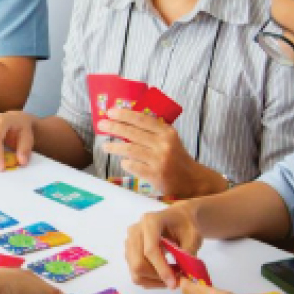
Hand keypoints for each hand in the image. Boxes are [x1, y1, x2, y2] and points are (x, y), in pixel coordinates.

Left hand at [102, 108, 223, 199]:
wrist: (192, 181)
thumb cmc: (177, 158)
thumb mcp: (170, 140)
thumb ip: (153, 132)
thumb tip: (126, 123)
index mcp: (167, 132)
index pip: (142, 119)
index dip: (124, 115)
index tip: (110, 112)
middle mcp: (163, 144)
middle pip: (133, 133)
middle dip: (114, 128)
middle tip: (101, 125)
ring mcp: (159, 160)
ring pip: (130, 150)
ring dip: (114, 147)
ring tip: (104, 146)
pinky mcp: (155, 175)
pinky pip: (134, 166)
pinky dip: (126, 163)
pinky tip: (123, 162)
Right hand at [125, 202, 202, 288]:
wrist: (178, 218)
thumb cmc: (187, 225)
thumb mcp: (194, 237)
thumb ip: (188, 255)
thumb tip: (182, 277)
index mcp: (151, 221)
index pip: (150, 249)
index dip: (161, 269)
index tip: (174, 283)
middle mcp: (135, 231)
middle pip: (138, 263)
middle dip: (157, 277)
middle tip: (175, 281)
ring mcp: (130, 242)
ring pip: (135, 271)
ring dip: (154, 280)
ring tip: (171, 278)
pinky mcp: (129, 252)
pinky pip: (136, 274)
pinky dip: (150, 280)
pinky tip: (164, 276)